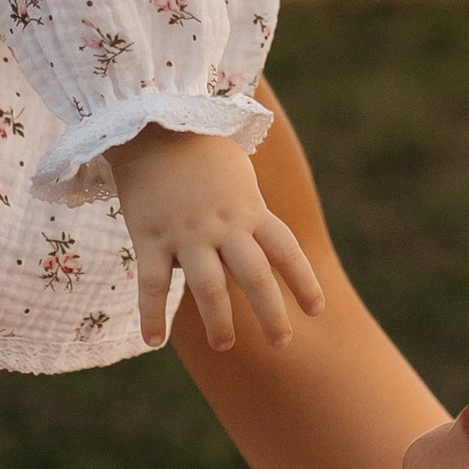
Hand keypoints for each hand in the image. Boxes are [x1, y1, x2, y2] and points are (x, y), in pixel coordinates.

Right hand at [109, 126, 325, 353]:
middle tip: (282, 342)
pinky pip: (153, 283)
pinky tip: (154, 341)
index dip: (303, 281)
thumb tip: (248, 249)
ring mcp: (187, 233)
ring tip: (226, 345)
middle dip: (271, 313)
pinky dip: (152, 314)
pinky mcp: (151, 236)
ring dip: (219, 321)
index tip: (317, 310)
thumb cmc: (198, 148)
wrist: (151, 122)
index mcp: (249, 209)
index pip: (286, 250)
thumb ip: (247, 210)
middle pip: (256, 276)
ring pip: (209, 287)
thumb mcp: (238, 172)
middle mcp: (224, 225)